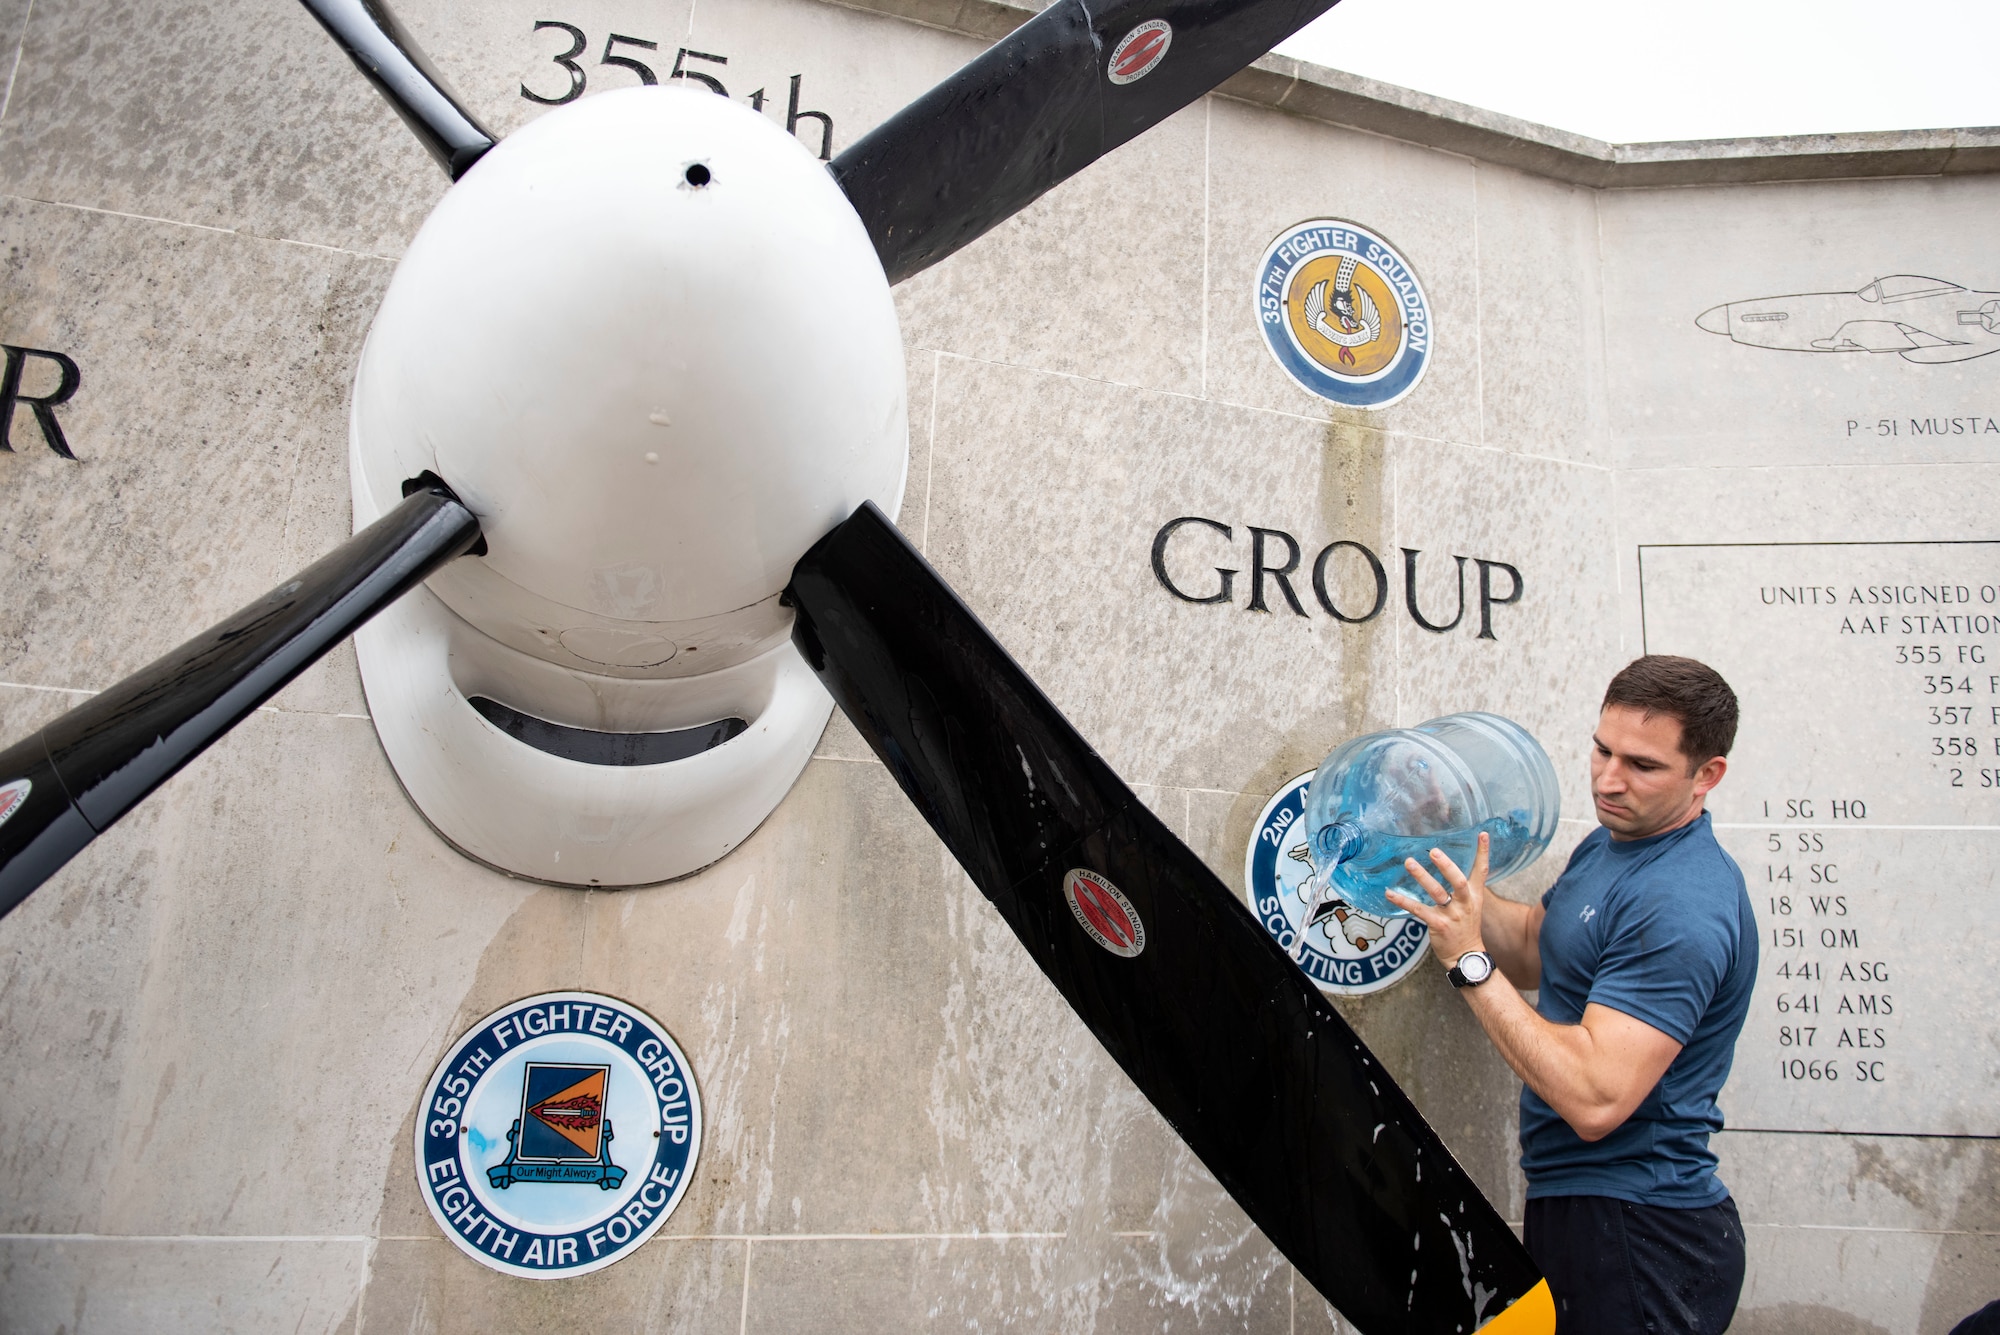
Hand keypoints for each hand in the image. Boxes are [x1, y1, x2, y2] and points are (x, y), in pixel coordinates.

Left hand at [1386, 831, 1489, 968]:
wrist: (1466, 956)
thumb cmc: (1466, 928)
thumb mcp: (1472, 906)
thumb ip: (1464, 888)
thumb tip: (1451, 867)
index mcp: (1474, 896)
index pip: (1482, 871)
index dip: (1483, 852)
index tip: (1483, 834)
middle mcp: (1465, 903)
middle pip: (1459, 881)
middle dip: (1447, 866)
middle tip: (1434, 851)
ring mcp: (1452, 915)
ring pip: (1437, 893)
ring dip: (1423, 877)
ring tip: (1409, 863)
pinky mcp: (1438, 925)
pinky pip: (1418, 910)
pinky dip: (1403, 900)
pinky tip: (1390, 893)